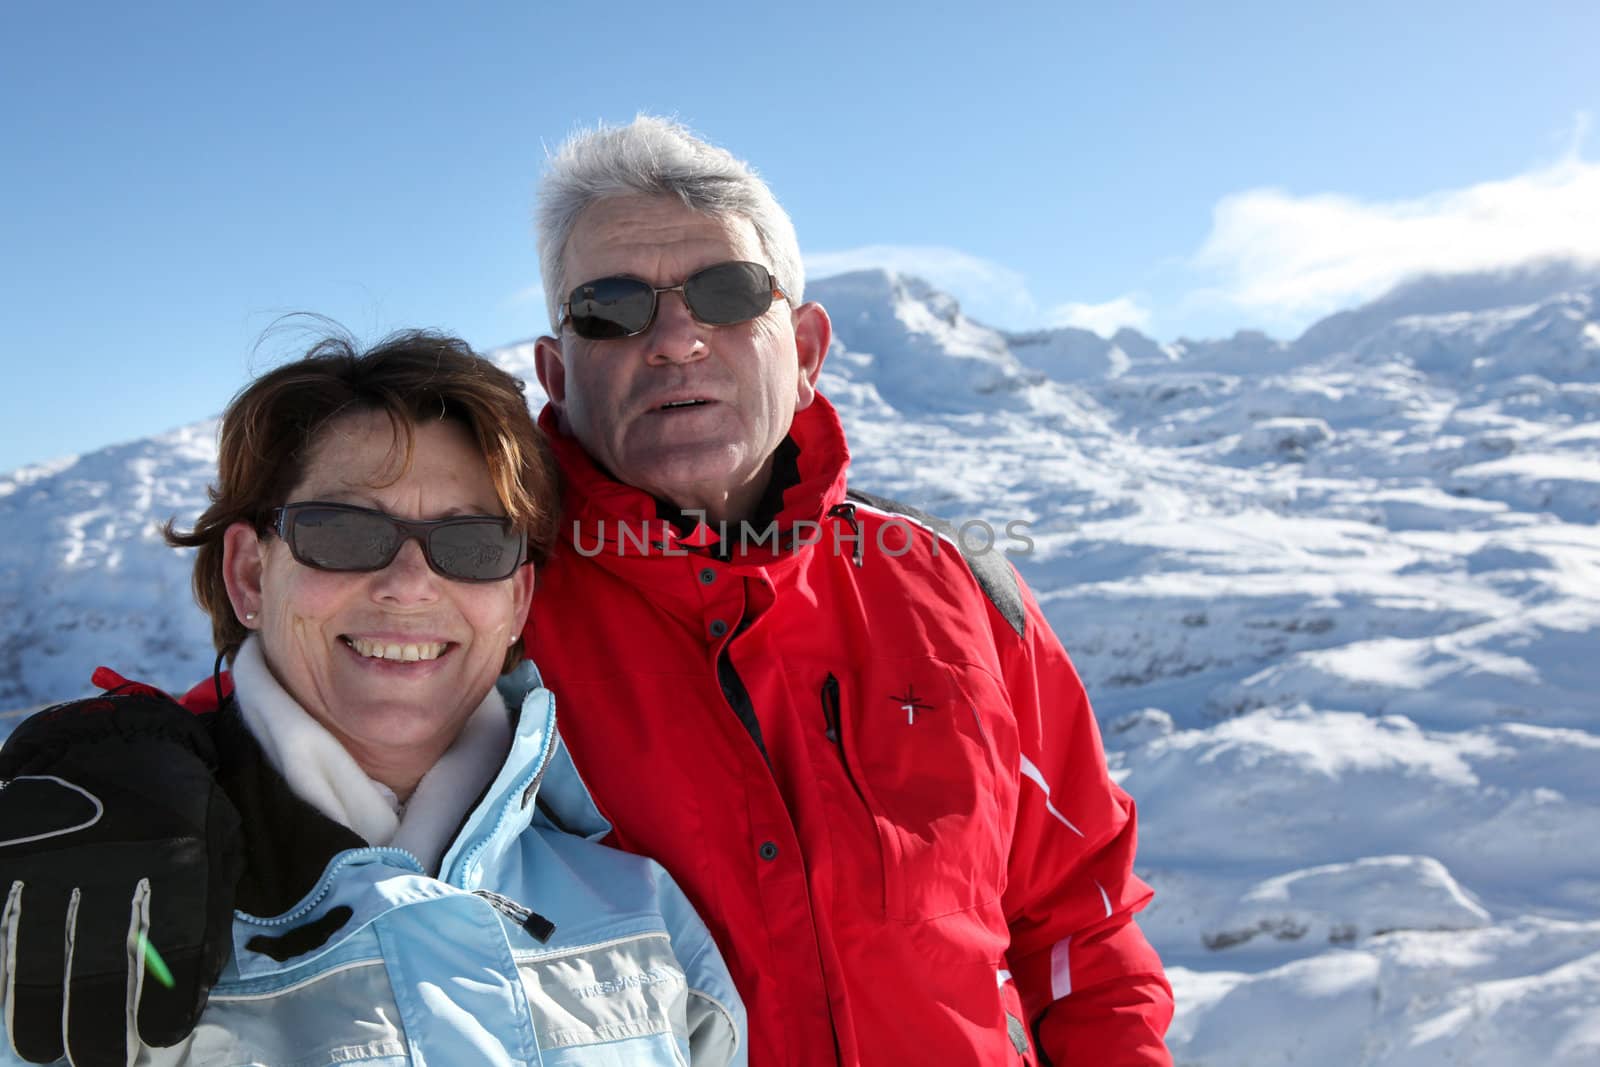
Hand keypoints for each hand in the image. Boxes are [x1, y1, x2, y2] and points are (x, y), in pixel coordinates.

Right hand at [0, 692, 241, 1064]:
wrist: (111, 741)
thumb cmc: (176, 804)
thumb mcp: (216, 842)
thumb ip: (211, 911)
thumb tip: (196, 989)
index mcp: (176, 856)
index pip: (170, 948)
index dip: (162, 1005)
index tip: (158, 1038)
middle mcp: (112, 860)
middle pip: (95, 965)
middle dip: (95, 1027)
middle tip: (97, 1060)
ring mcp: (51, 859)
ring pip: (34, 957)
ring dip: (38, 1015)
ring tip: (47, 1048)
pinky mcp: (8, 857)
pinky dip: (2, 973)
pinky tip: (12, 1002)